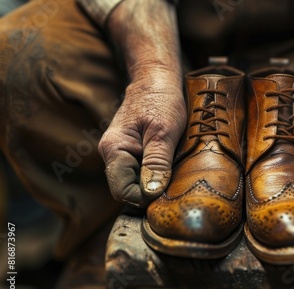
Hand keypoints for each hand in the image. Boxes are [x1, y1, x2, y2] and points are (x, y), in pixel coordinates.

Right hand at [98, 0, 182, 206]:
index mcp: (114, 150)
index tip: (167, 194)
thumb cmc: (160, 100)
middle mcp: (112, 154)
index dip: (144, 197)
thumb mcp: (164, 131)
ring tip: (174, 175)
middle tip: (175, 187)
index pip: (122, 191)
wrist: (156, 79)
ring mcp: (120, 153)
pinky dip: (155, 173)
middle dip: (150, 192)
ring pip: (135, 181)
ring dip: (154, 182)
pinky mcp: (131, 152)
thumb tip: (151, 192)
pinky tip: (170, 168)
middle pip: (128, 189)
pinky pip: (140, 172)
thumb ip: (157, 162)